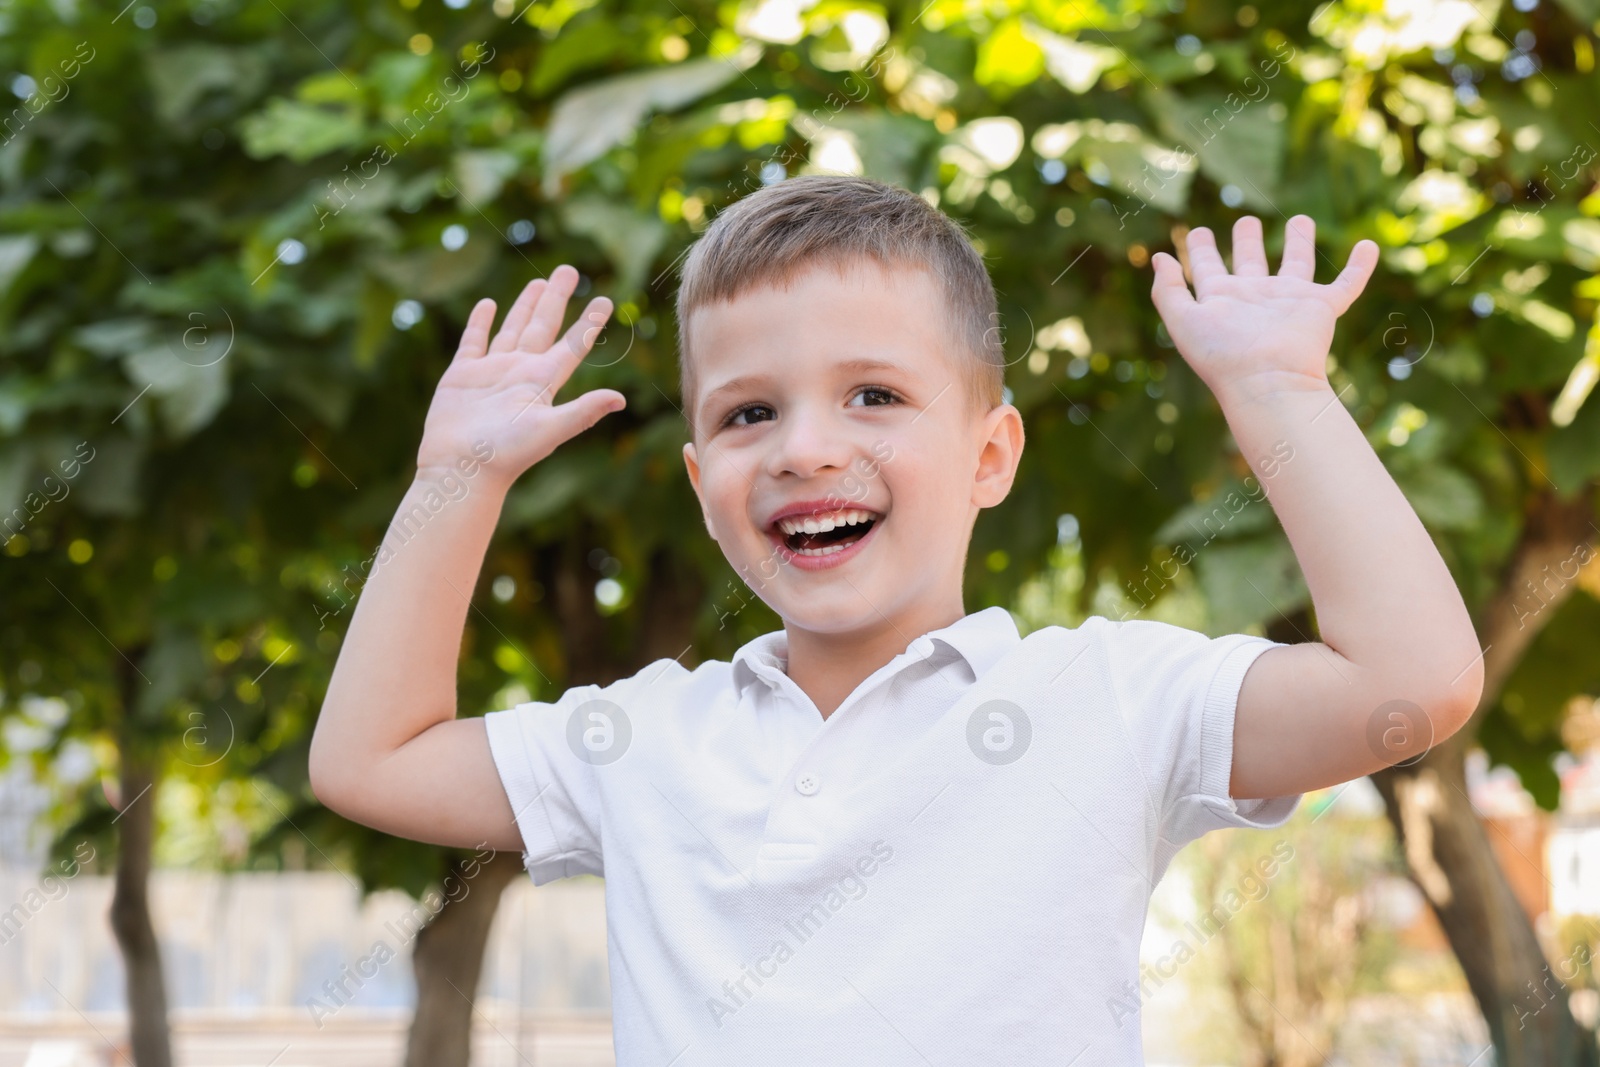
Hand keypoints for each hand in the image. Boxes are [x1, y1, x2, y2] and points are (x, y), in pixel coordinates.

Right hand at [416, 264, 624, 488]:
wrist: (461, 470)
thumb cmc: (506, 454)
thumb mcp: (549, 429)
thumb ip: (583, 412)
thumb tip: (620, 399)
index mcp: (543, 382)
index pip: (572, 345)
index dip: (589, 323)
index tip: (606, 301)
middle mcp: (520, 373)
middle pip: (543, 326)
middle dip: (556, 298)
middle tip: (569, 270)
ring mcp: (491, 373)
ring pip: (512, 329)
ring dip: (525, 305)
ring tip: (539, 283)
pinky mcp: (462, 376)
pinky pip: (474, 342)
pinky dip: (480, 323)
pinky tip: (488, 305)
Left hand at [1149, 215, 1378, 404]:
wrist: (1266, 382)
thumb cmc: (1222, 356)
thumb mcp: (1183, 320)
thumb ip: (1168, 289)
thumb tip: (1159, 256)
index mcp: (1222, 299)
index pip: (1208, 268)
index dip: (1200, 250)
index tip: (1197, 232)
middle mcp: (1255, 298)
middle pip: (1251, 262)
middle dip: (1247, 241)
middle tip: (1246, 221)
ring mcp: (1290, 302)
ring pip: (1296, 264)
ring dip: (1299, 242)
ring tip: (1300, 220)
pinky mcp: (1322, 309)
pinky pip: (1347, 283)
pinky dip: (1360, 266)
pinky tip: (1369, 246)